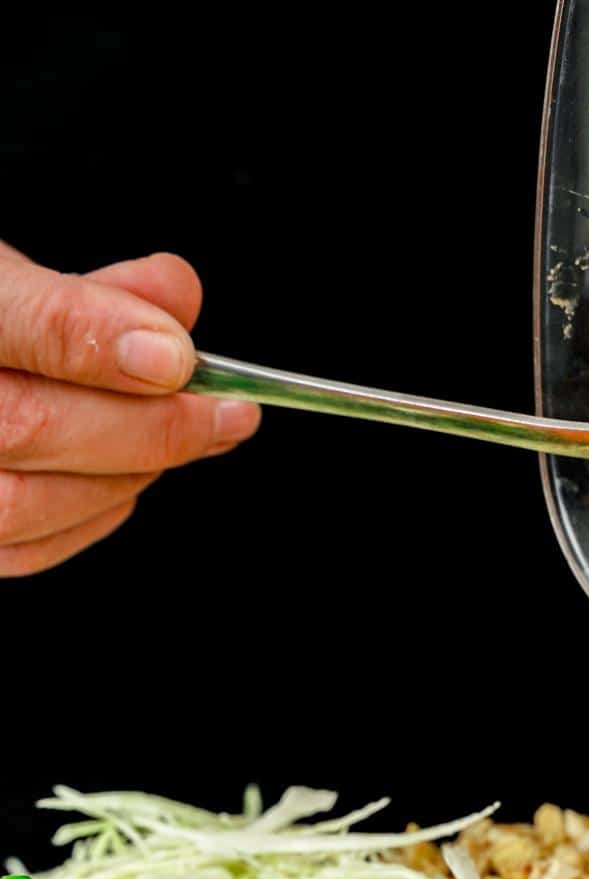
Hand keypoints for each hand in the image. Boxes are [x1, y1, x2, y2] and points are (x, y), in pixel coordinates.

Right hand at [0, 242, 259, 575]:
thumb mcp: (18, 279)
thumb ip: (94, 291)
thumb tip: (177, 296)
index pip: (20, 324)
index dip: (98, 339)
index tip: (176, 357)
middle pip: (28, 426)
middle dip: (147, 424)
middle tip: (225, 413)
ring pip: (30, 502)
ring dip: (126, 474)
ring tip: (177, 439)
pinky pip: (30, 546)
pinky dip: (94, 513)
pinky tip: (124, 477)